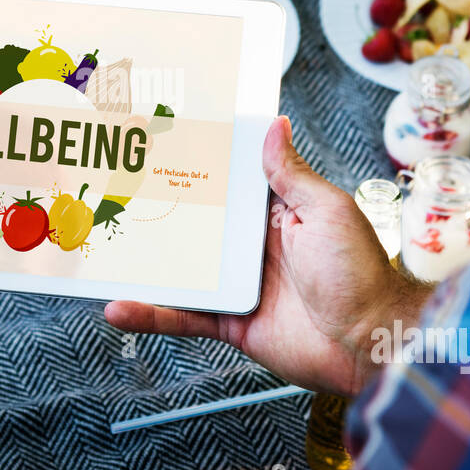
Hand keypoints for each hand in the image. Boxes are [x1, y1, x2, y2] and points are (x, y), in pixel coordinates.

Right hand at [104, 117, 430, 394]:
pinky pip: (185, 316)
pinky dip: (152, 314)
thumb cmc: (360, 274)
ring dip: (145, 262)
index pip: (231, 185)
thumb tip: (275, 126)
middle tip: (110, 187)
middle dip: (158, 208)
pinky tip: (118, 308)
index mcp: (278, 214)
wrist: (370, 344)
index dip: (199, 166)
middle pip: (198, 225)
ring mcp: (240, 286)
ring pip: (182, 270)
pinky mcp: (231, 323)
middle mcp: (254, 248)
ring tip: (100, 247)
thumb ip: (291, 176)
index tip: (161, 143)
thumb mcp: (326, 211)